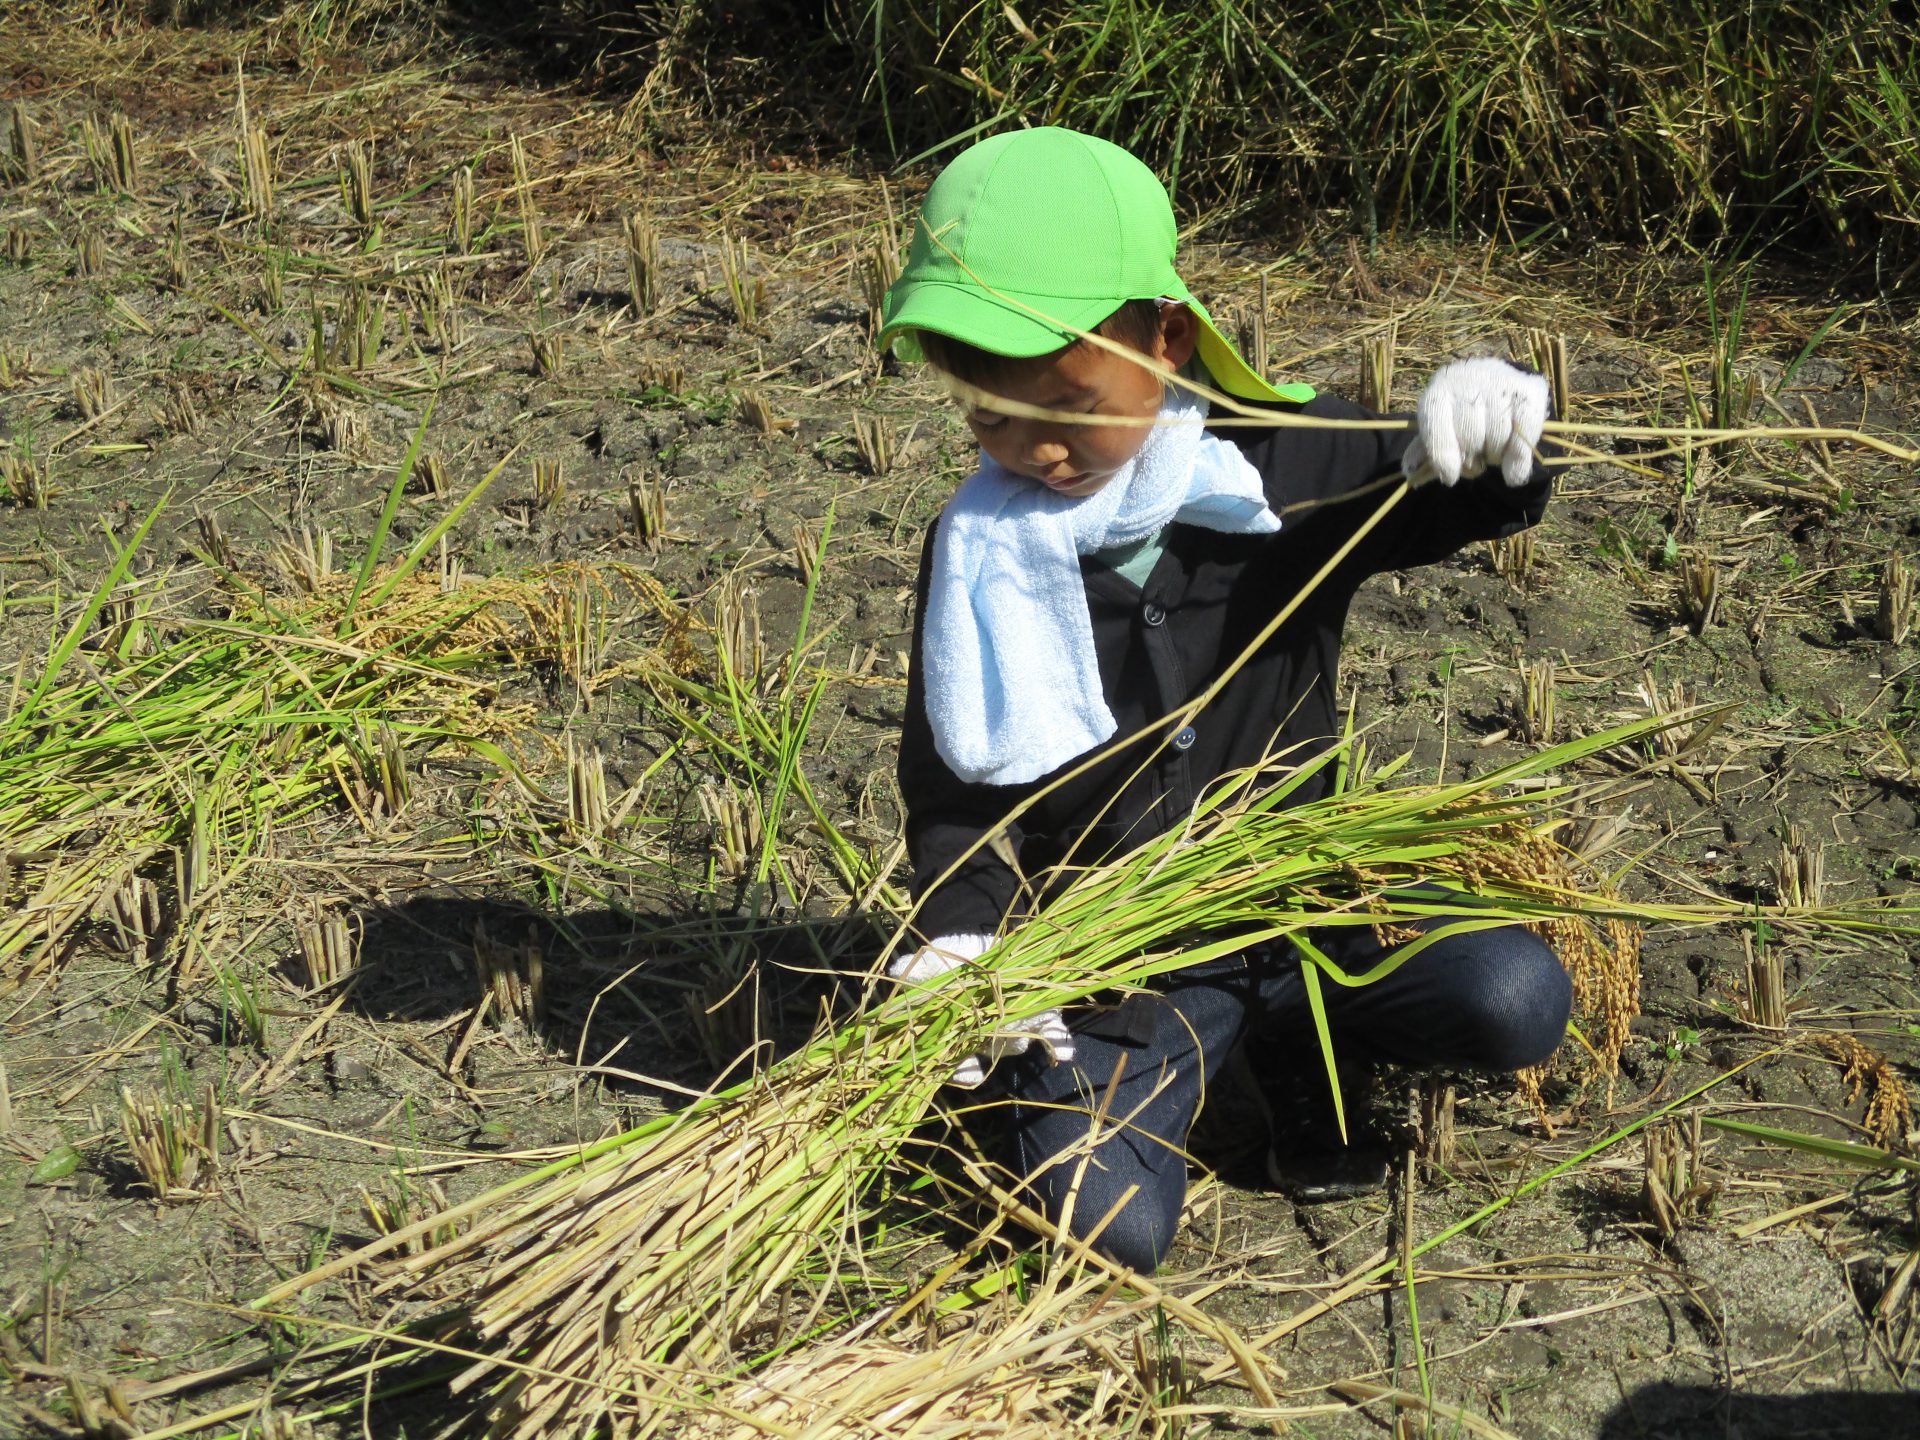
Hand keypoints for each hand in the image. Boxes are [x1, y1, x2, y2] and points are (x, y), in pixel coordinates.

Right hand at [888, 934, 1074, 1088]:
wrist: (983, 939)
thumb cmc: (953, 955)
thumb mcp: (932, 960)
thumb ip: (917, 971)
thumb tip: (897, 969)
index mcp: (957, 1032)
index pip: (955, 1063)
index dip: (961, 1071)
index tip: (970, 1073)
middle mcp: (985, 1037)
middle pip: (990, 1054)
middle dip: (998, 1049)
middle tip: (1008, 1041)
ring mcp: (1013, 1027)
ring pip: (1018, 1043)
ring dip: (1025, 1038)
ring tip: (1035, 1032)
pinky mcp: (1041, 1014)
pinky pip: (1051, 1034)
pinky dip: (1059, 1042)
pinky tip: (1065, 1051)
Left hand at [1402, 357, 1549, 487]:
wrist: (1496, 382)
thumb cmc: (1461, 411)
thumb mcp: (1439, 424)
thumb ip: (1425, 448)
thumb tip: (1410, 471)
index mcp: (1440, 390)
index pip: (1436, 425)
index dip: (1442, 456)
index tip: (1450, 477)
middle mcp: (1469, 380)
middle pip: (1469, 436)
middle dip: (1472, 459)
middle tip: (1475, 461)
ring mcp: (1501, 382)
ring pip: (1497, 437)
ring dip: (1495, 458)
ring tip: (1492, 454)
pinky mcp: (1529, 390)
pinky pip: (1524, 434)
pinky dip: (1518, 459)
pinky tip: (1513, 473)